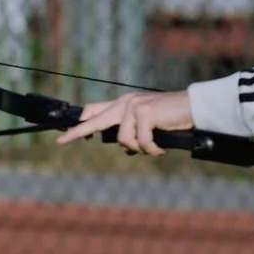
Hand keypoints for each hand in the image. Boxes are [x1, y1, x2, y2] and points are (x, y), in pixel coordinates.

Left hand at [56, 90, 193, 154]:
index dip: (81, 123)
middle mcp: (125, 103)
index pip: (95, 110)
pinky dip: (152, 150)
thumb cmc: (172, 118)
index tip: (65, 135)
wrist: (193, 107)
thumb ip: (133, 130)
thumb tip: (124, 148)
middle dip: (78, 132)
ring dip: (139, 149)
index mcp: (123, 104)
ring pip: (123, 139)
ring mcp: (133, 106)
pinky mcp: (144, 113)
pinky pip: (141, 142)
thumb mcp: (148, 124)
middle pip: (94, 119)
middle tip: (61, 141)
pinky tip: (161, 148)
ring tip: (154, 148)